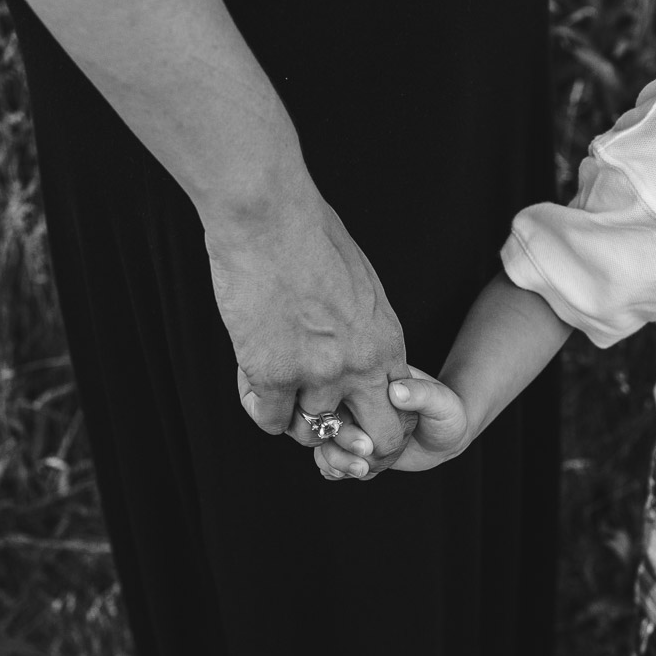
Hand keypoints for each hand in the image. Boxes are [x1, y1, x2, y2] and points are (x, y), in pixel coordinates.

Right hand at [206, 190, 416, 461]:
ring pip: (312, 432)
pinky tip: (253, 378)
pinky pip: (269, 420)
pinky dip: (259, 406)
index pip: (402, 409)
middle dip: (353, 440)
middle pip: (376, 439)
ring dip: (292, 415)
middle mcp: (359, 367)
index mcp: (387, 342)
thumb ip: (363, 328)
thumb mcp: (360, 284)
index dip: (377, 415)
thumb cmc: (310, 233)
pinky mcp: (271, 375)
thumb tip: (354, 344)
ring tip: (275, 383)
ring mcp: (316, 376)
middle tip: (323, 420)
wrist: (269, 216)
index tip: (352, 406)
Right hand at [313, 366, 471, 479]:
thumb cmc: (447, 411)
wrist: (447, 434)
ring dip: (335, 463)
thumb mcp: (441, 402)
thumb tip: (397, 391)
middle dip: (338, 451)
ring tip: (361, 472)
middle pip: (325, 425)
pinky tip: (353, 473)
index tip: (366, 445)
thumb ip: (421, 394)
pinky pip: (330, 459)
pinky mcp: (353, 447)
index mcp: (370, 383)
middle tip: (363, 465)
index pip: (341, 400)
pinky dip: (335, 470)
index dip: (345, 427)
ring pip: (324, 444)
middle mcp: (355, 403)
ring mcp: (352, 425)